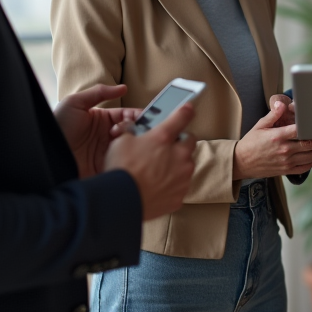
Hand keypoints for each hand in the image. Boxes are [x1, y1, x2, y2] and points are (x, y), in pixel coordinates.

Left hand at [53, 83, 141, 177]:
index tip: (142, 116)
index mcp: (102, 120)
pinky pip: (121, 165)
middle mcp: (106, 137)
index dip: (136, 115)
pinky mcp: (104, 169)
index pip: (126, 116)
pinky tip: (127, 156)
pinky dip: (127, 160)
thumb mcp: (75, 103)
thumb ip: (99, 92)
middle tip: (132, 131)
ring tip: (127, 143)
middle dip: (136, 130)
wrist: (46, 152)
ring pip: (129, 148)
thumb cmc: (58, 125)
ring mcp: (106, 153)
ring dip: (133, 144)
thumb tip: (124, 87)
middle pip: (131, 132)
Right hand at [105, 103, 197, 220]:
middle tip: (165, 147)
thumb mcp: (121, 142)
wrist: (121, 202)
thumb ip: (132, 131)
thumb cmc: (121, 169)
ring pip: (187, 165)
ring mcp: (182, 177)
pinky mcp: (180, 196)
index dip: (185, 111)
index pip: (182, 116)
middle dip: (180, 142)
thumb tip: (131, 128)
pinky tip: (157, 187)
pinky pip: (180, 186)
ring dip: (177, 164)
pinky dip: (172, 185)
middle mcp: (179, 155)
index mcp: (164, 138)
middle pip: (190, 141)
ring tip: (157, 171)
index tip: (187, 109)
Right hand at [234, 99, 311, 178]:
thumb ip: (274, 115)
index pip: (300, 131)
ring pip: (309, 158)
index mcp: (278, 136)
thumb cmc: (251, 142)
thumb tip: (283, 104)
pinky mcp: (285, 170)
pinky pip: (303, 168)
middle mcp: (284, 150)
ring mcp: (286, 162)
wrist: (241, 162)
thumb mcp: (260, 125)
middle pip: (309, 145)